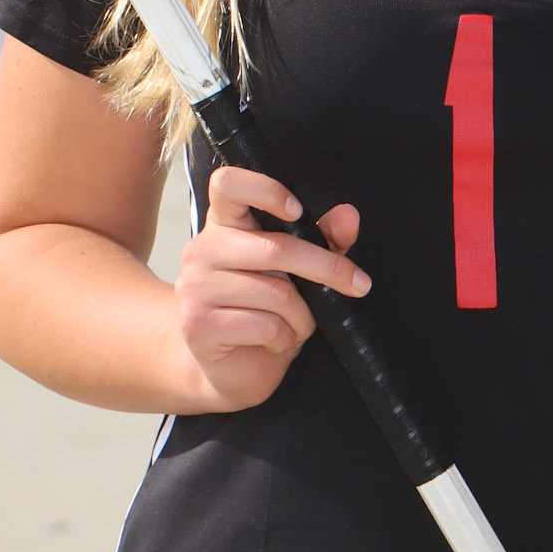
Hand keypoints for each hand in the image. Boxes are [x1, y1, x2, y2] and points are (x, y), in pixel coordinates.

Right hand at [171, 165, 366, 412]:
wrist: (230, 368)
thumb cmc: (264, 311)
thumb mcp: (298, 272)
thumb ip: (323, 240)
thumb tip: (348, 216)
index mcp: (223, 225)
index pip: (228, 184)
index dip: (266, 190)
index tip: (297, 212)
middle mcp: (202, 250)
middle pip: (276, 247)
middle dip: (327, 269)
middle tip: (357, 284)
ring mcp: (195, 287)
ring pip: (277, 293)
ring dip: (302, 316)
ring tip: (296, 324)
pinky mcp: (198, 325)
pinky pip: (266, 325)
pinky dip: (284, 338)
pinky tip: (273, 341)